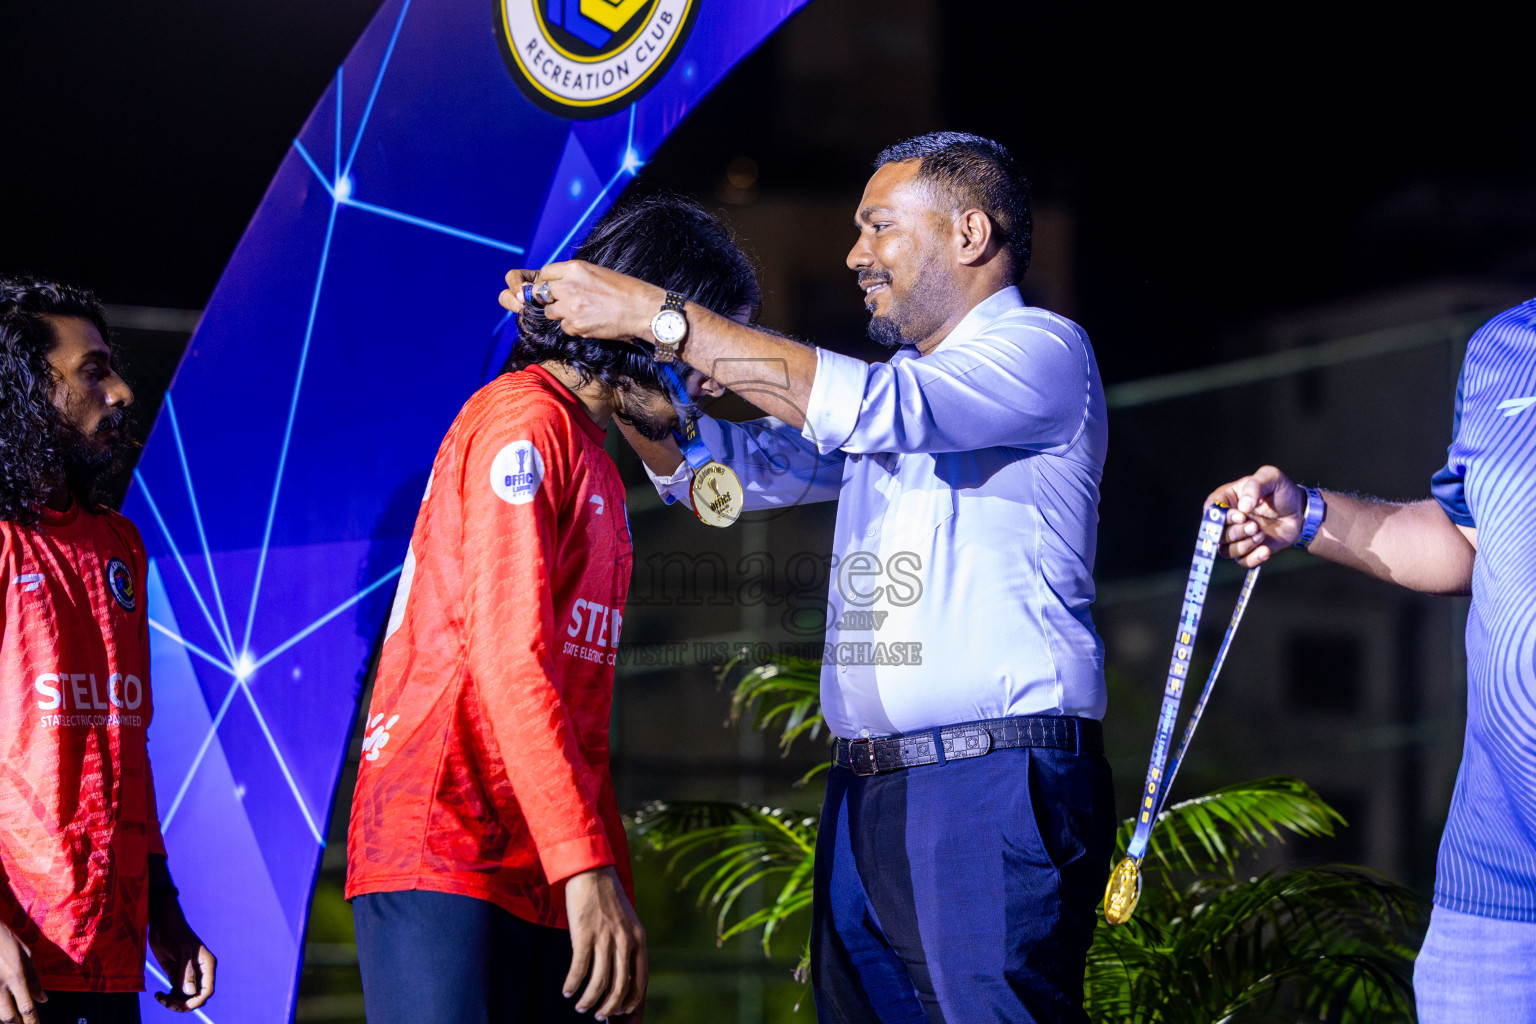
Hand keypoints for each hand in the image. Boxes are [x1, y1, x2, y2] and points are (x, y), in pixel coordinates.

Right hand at [0, 922, 43, 1023]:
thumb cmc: (6, 940)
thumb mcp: (26, 955)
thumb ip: (34, 979)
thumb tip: (43, 999)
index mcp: (16, 976)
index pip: (26, 1006)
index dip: (32, 1021)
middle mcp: (0, 985)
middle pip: (8, 1017)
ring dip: (6, 1020)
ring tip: (15, 1021)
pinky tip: (3, 1009)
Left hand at [147, 895, 215, 1011]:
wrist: (162, 924)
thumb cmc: (174, 933)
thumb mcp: (181, 951)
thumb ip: (186, 972)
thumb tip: (189, 993)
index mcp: (207, 966)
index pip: (206, 991)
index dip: (196, 1001)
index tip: (181, 1005)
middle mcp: (200, 972)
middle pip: (196, 997)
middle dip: (182, 1003)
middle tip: (165, 1000)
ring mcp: (188, 974)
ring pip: (186, 997)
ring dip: (173, 1002)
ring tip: (160, 997)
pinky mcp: (177, 974)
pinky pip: (177, 993)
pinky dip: (169, 997)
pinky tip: (159, 994)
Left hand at [500, 263, 664, 342]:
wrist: (642, 309)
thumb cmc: (626, 290)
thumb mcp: (598, 272)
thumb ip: (576, 276)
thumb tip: (561, 283)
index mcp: (574, 269)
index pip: (545, 273)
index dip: (546, 281)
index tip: (550, 287)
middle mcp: (568, 286)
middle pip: (542, 292)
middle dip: (550, 298)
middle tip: (562, 302)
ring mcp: (570, 307)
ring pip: (549, 312)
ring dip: (560, 314)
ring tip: (577, 313)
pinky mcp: (576, 325)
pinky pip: (564, 327)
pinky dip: (573, 327)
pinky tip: (588, 322)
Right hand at [563, 866, 646, 1020]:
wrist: (592, 872)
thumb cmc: (607, 899)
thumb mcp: (627, 922)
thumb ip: (627, 945)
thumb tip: (620, 975)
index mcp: (639, 939)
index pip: (640, 980)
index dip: (631, 1001)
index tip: (622, 1013)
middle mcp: (625, 941)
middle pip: (619, 987)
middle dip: (608, 1007)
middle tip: (597, 1015)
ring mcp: (605, 938)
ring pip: (599, 983)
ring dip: (588, 1000)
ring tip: (580, 1006)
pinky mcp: (584, 934)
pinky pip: (579, 969)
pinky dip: (573, 984)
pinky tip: (567, 990)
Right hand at [1203, 464, 1305, 566]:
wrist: (1300, 511)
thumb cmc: (1282, 491)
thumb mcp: (1271, 477)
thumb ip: (1255, 485)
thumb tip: (1243, 507)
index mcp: (1227, 499)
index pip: (1211, 510)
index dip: (1222, 517)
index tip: (1241, 516)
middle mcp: (1227, 520)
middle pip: (1217, 533)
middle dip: (1236, 532)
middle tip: (1255, 526)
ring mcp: (1237, 537)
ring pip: (1226, 550)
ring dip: (1244, 545)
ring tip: (1262, 535)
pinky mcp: (1248, 550)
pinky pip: (1241, 561)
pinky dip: (1252, 558)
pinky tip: (1265, 550)